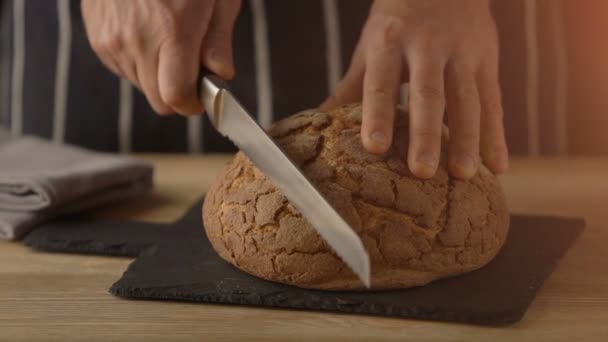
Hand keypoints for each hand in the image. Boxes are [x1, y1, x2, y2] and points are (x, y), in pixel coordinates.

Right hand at [82, 0, 240, 114]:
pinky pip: (123, 68)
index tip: (202, 96)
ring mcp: (112, 40)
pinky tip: (147, 32)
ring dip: (157, 74)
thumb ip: (219, 40)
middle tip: (190, 65)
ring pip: (141, 85)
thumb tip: (222, 75)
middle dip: (177, 92)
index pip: (176, 97)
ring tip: (166, 38)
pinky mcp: (97, 37)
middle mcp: (137, 40)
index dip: (192, 104)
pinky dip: (139, 61)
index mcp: (171, 31)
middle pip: (158, 100)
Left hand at [321, 0, 507, 178]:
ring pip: (467, 99)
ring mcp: (461, 52)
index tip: (375, 148)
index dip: (377, 115)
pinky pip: (493, 101)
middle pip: (428, 94)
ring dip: (468, 139)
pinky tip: (497, 166)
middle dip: (426, 134)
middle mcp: (427, 46)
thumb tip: (320, 122)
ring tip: (464, 175)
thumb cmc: (397, 21)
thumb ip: (351, 87)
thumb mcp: (371, 46)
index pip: (381, 83)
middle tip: (423, 172)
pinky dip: (496, 135)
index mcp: (389, 43)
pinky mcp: (487, 59)